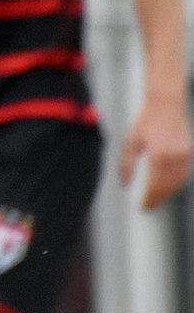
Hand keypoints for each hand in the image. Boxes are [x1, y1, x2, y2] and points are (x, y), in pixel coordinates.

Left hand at [120, 94, 193, 208]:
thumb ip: (127, 165)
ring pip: (178, 182)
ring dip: (168, 194)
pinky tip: (168, 188)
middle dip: (158, 199)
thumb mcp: (131, 142)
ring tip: (157, 200)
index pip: (155, 185)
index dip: (150, 198)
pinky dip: (177, 184)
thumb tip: (125, 184)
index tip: (143, 206)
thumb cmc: (146, 122)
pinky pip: (184, 174)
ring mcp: (184, 155)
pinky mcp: (189, 153)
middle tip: (148, 206)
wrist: (166, 105)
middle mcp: (174, 157)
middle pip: (168, 187)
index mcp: (159, 155)